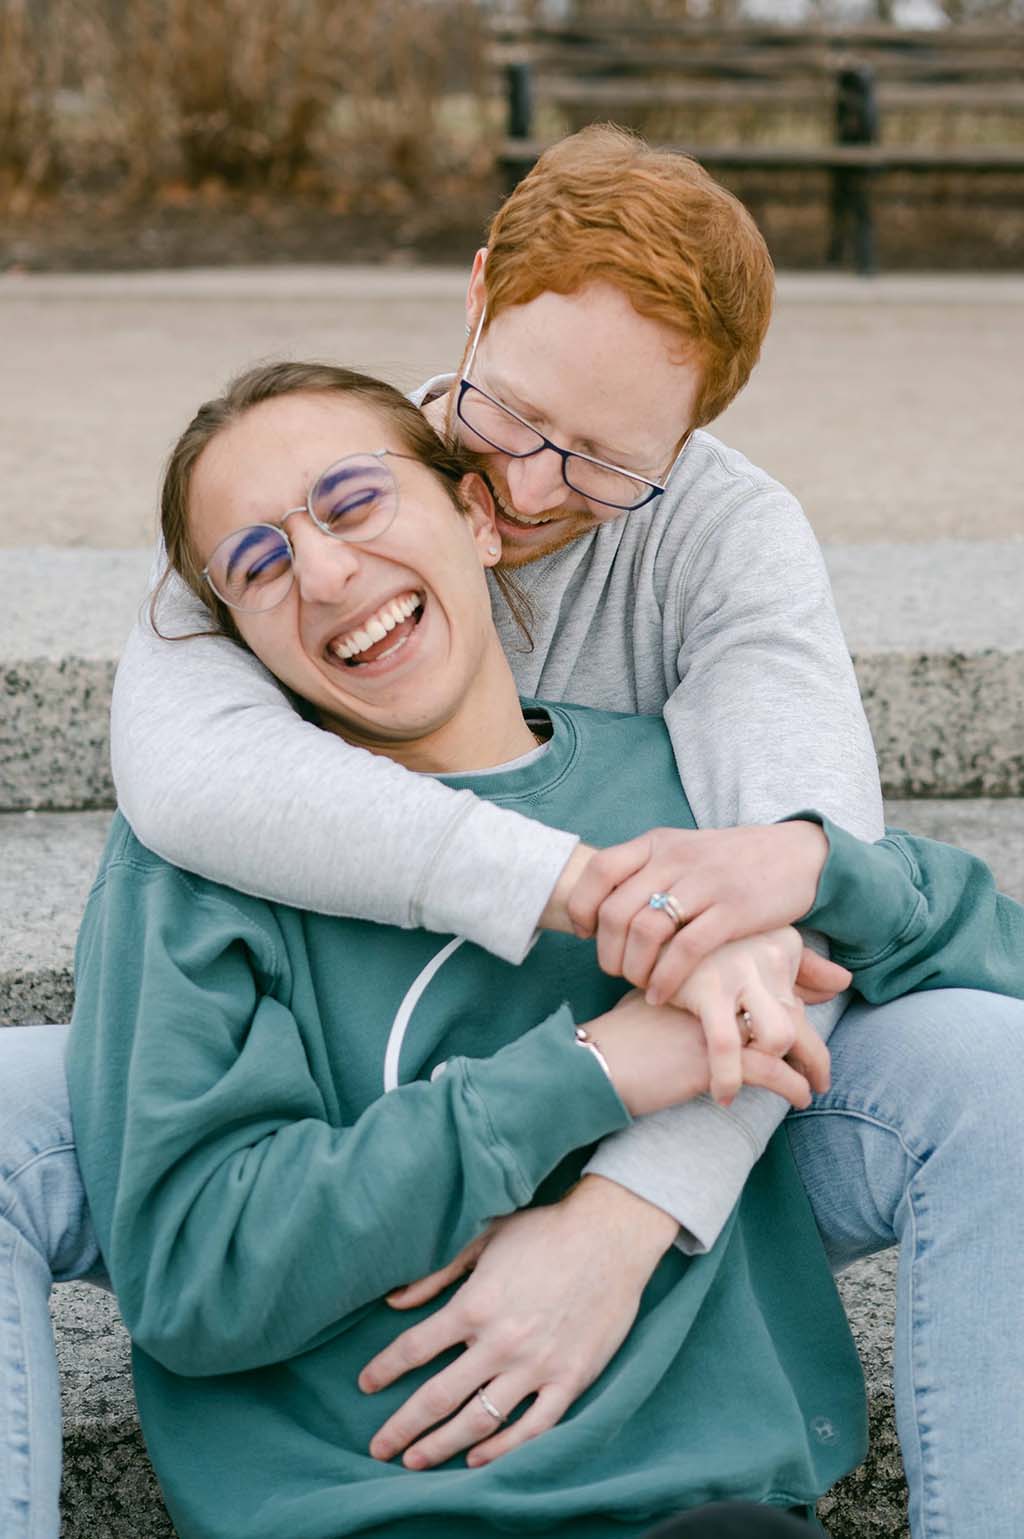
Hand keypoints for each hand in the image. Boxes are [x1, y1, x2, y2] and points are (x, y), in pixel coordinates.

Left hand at [360, 1175, 677, 1469]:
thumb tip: (395, 1301)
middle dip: (402, 1426)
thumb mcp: (484, 1240)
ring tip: (416, 1461)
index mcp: (475, 1304)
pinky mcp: (570, 1379)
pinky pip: (532, 1428)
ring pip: (478, 1421)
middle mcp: (500, 1342)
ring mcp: (537, 1365)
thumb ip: (438, 1274)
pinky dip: (503, 1449)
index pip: (414, 1348)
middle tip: (377, 1448)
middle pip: (437, 1396)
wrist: (610, 1236)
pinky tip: (476, 1459)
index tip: (365, 1385)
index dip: (384, 1370)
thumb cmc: (545, 1231)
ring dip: (442, 1445)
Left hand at [565, 821, 830, 1002]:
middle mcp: (676, 859)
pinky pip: (685, 951)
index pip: (599, 870)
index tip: (584, 934)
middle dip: (607, 952)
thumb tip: (599, 911)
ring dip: (633, 968)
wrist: (797, 855)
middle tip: (615, 971)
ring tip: (639, 984)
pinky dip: (665, 979)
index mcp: (657, 843)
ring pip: (645, 932)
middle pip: (616, 911)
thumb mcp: (683, 851)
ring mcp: (705, 883)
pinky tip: (662, 995)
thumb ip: (645, 872)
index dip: (582, 907)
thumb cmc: (731, 862)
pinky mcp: (734, 911)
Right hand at [592, 986, 827, 1115]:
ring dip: (810, 1061)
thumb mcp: (665, 997)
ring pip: (787, 1032)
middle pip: (786, 998)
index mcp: (709, 957)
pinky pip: (771, 1069)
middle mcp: (719, 974)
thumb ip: (702, 989)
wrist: (594, 1060)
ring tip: (814, 1083)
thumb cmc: (628, 1034)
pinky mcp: (714, 1049)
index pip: (771, 965)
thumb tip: (732, 1002)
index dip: (802, 986)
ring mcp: (718, 1009)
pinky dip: (791, 1086)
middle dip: (812, 1030)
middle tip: (821, 1062)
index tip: (823, 1002)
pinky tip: (798, 1098)